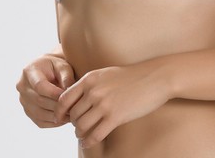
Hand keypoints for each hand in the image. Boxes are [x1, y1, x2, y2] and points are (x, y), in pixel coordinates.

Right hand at [16, 53, 75, 127]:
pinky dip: (54, 123)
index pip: (39, 86)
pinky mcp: (28, 112)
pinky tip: (65, 119)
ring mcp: (23, 101)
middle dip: (57, 105)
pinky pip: (40, 122)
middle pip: (39, 100)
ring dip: (56, 116)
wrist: (48, 71)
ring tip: (72, 115)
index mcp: (29, 71)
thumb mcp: (63, 66)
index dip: (54, 93)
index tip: (69, 96)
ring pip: (39, 114)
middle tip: (73, 108)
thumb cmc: (57, 67)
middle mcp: (22, 87)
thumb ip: (66, 77)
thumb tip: (69, 91)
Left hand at [55, 60, 170, 148]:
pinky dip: (90, 141)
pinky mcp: (115, 117)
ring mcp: (104, 104)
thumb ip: (90, 85)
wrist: (154, 78)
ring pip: (81, 127)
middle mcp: (94, 91)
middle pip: (72, 115)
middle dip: (74, 123)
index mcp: (90, 79)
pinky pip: (95, 135)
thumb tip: (75, 100)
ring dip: (80, 133)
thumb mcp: (106, 74)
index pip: (64, 99)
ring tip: (84, 134)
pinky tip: (91, 141)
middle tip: (79, 126)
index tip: (61, 118)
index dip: (59, 111)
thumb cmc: (131, 76)